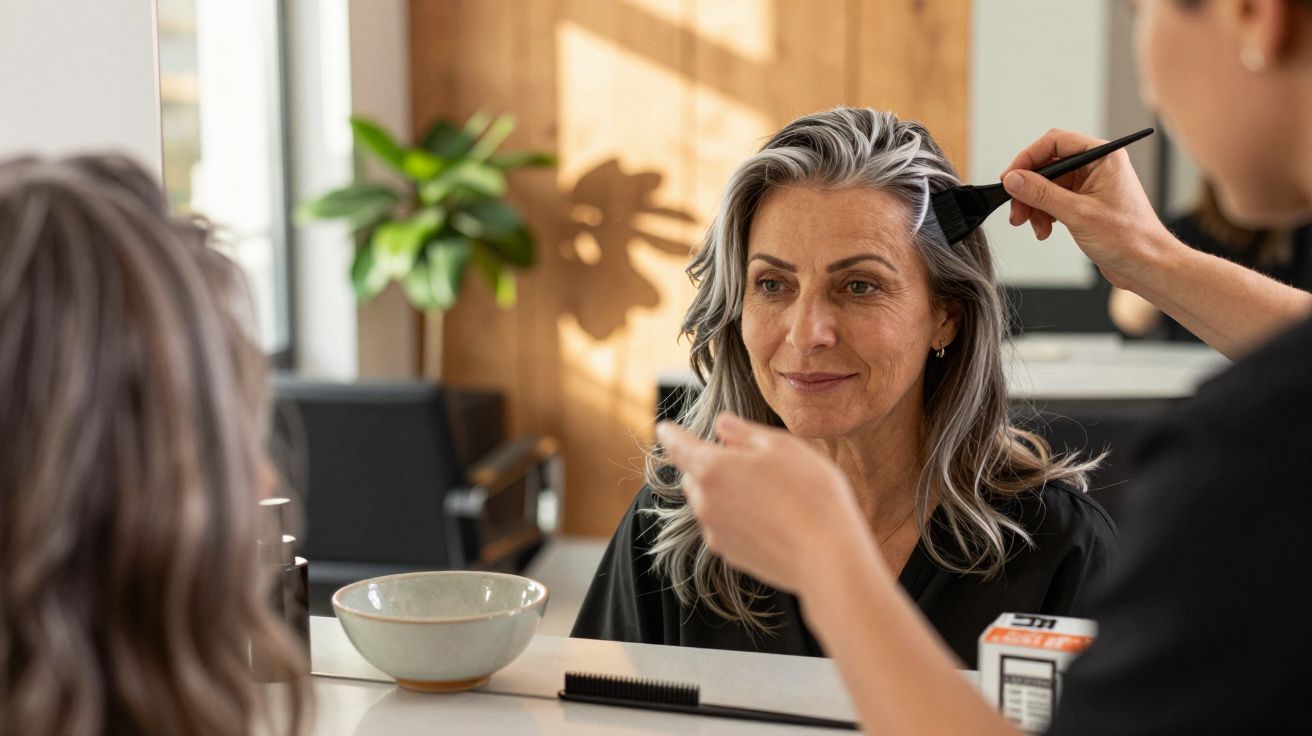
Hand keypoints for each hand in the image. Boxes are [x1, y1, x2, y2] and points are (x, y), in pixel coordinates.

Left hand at [655, 413, 875, 594]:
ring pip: (708, 504)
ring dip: (723, 494)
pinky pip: (723, 528)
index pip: (679, 446)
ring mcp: (715, 532)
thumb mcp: (782, 447)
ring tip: (766, 493)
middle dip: (708, 466)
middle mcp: (705, 502)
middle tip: (744, 462)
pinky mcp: (730, 555)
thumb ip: (745, 432)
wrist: (827, 556)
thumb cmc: (810, 494)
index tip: (664, 428)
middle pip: (693, 477)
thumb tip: (721, 424)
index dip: (671, 434)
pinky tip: (769, 519)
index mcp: (713, 468)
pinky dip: (736, 519)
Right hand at [1001, 128, 1177, 290]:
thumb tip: (1014, 179)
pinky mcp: (1085, 204)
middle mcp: (1096, 167)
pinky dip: (1044, 215)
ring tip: (1031, 226)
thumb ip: (1042, 194)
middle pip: (1048, 166)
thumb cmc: (1129, 238)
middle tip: (1016, 210)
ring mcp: (1090, 186)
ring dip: (1034, 206)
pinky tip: (1044, 231)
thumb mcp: (1078, 214)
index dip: (1028, 158)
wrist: (1147, 265)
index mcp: (1102, 157)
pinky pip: (1054, 201)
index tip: (1010, 178)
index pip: (1055, 142)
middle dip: (1028, 189)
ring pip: (1047, 186)